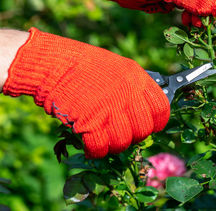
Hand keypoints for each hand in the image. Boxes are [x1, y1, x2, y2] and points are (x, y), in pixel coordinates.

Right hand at [3, 28, 169, 157]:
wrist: (54, 64)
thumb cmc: (86, 65)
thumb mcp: (119, 67)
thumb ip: (135, 87)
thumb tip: (147, 109)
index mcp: (137, 79)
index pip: (162, 109)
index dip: (157, 122)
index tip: (151, 126)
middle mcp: (128, 95)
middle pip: (144, 130)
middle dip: (134, 136)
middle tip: (123, 134)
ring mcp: (109, 109)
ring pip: (124, 142)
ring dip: (115, 145)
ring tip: (105, 140)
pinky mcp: (89, 123)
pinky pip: (101, 148)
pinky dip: (96, 151)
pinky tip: (91, 146)